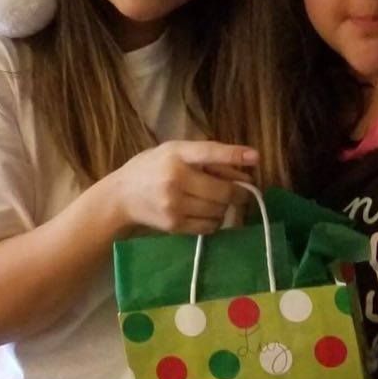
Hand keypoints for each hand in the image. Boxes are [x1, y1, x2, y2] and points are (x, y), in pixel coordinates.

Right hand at [112, 140, 257, 234]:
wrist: (122, 196)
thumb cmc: (153, 168)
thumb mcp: (174, 152)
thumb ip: (205, 158)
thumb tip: (243, 173)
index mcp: (175, 154)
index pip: (209, 153)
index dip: (234, 155)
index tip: (255, 157)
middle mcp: (175, 178)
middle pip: (222, 190)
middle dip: (239, 193)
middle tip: (243, 191)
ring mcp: (174, 204)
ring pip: (219, 210)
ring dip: (226, 207)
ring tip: (219, 201)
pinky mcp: (174, 224)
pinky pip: (209, 226)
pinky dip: (215, 221)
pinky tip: (207, 213)